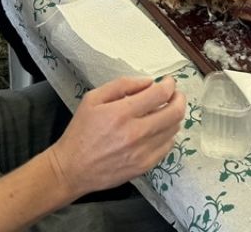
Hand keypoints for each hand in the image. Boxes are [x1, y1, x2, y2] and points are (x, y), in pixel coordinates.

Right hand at [50, 77, 185, 197]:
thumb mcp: (93, 99)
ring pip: (174, 129)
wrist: (72, 168)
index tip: (168, 82)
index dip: (169, 85)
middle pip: (174, 112)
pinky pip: (168, 146)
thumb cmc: (81, 131)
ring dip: (174, 116)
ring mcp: (142, 152)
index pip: (160, 94)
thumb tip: (149, 82)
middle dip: (179, 98)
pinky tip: (158, 130)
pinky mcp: (144, 166)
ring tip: (165, 111)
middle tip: (174, 94)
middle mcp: (135, 133)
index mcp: (121, 113)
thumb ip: (122, 85)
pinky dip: (168, 134)